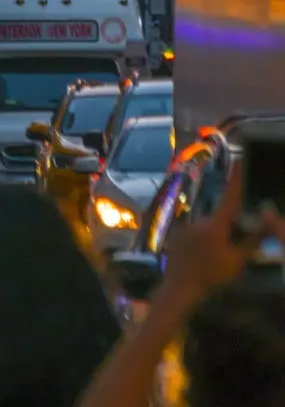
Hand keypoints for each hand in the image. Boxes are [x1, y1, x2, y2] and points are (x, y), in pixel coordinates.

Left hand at [162, 166, 284, 307]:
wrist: (181, 287)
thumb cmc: (213, 275)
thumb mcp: (238, 259)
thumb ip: (254, 237)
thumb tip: (268, 215)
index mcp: (217, 223)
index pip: (231, 196)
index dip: (236, 178)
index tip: (240, 158)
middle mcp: (200, 217)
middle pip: (220, 216)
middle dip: (228, 227)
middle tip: (229, 247)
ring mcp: (186, 224)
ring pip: (207, 226)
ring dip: (213, 237)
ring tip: (212, 258)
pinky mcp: (176, 232)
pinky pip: (194, 232)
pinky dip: (200, 241)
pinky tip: (200, 258)